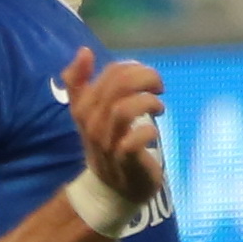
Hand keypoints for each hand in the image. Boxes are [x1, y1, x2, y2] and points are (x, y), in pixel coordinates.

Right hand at [63, 46, 163, 202]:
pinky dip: (148, 131)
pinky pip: (133, 140)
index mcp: (86, 106)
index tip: (144, 76)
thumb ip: (84, 83)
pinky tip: (153, 131)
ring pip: (123, 109)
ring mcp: (107, 142)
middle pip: (118, 86)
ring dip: (148, 103)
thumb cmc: (108, 144)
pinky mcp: (124, 160)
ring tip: (158, 107)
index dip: (134, 69)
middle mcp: (92, 122)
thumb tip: (83, 51)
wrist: (113, 190)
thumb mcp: (94, 112)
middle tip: (159, 87)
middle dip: (146, 80)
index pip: (110, 73)